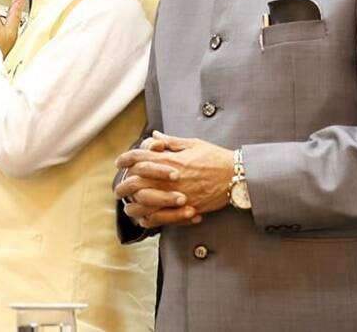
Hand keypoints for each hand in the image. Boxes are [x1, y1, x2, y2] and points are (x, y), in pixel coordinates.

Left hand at [116, 131, 233, 227]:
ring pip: (142, 203)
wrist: (236, 177)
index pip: (136, 157)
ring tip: (129, 206)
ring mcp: (173, 194)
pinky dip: (148, 220)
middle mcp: (167, 178)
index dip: (124, 159)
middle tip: (119, 188)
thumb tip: (155, 136)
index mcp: (168, 159)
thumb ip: (170, 142)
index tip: (120, 163)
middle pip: (133, 182)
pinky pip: (158, 218)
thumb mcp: (192, 144)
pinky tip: (145, 218)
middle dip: (123, 185)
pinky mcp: (182, 209)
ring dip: (132, 205)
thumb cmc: (216, 158)